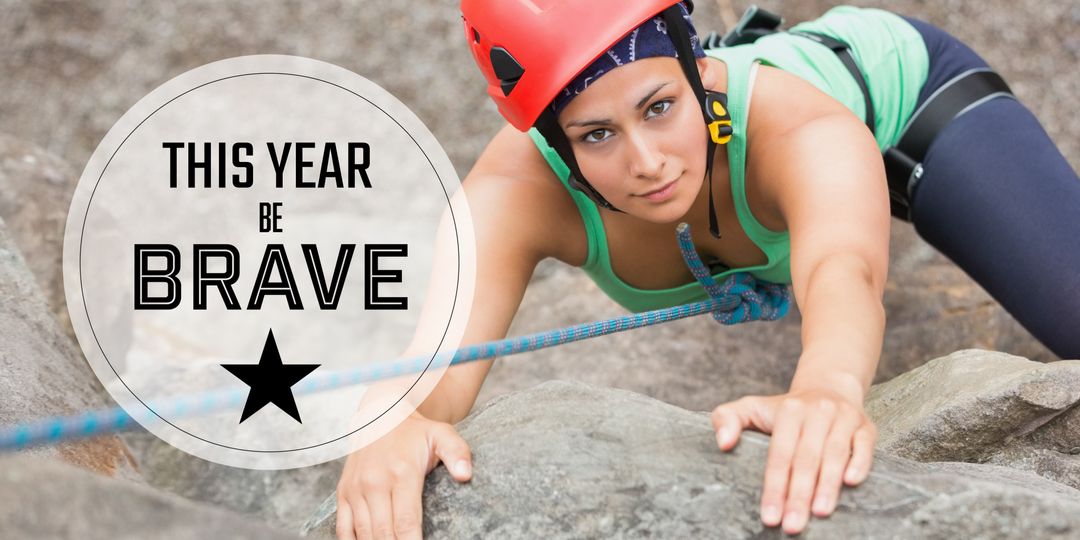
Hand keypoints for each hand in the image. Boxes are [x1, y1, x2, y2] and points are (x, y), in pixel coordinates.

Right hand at [336, 412, 472, 539]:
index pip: (406, 522)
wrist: (381, 414)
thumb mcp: (442, 434)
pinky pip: (342, 528)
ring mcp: (355, 489)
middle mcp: (374, 482)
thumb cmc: (415, 432)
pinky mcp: (343, 492)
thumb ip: (457, 453)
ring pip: (363, 534)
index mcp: (401, 473)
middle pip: (384, 533)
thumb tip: (466, 475)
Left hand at [710, 389, 875, 534]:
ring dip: (828, 485)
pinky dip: (860, 463)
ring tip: (819, 513)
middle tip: (792, 525)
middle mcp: (818, 412)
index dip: (774, 486)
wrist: (827, 388)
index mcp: (789, 410)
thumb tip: (723, 443)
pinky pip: (864, 446)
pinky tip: (851, 483)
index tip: (770, 516)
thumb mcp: (751, 407)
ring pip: (835, 454)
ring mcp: (844, 418)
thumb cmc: (783, 410)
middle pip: (806, 458)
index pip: (780, 453)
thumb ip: (726, 418)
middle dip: (798, 495)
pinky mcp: (866, 427)